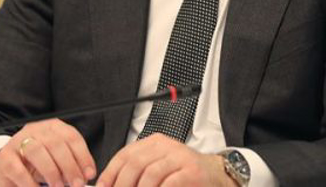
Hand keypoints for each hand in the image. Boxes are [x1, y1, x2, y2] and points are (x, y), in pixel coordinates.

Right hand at [0, 118, 95, 186]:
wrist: (6, 169)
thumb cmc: (35, 165)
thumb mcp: (56, 161)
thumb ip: (70, 165)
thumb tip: (85, 176)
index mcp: (52, 128)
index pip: (72, 137)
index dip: (83, 156)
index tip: (89, 174)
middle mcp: (35, 130)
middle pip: (56, 143)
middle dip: (69, 166)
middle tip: (76, 184)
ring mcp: (18, 142)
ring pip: (38, 151)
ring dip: (51, 172)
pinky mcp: (5, 158)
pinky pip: (19, 170)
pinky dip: (31, 183)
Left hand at [97, 133, 234, 186]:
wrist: (215, 174)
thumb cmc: (183, 174)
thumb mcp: (159, 168)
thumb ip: (138, 173)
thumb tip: (111, 185)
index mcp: (154, 143)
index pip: (125, 155)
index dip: (110, 174)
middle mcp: (166, 146)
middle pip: (134, 164)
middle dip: (121, 186)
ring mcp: (180, 157)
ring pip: (149, 174)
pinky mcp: (191, 171)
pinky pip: (168, 183)